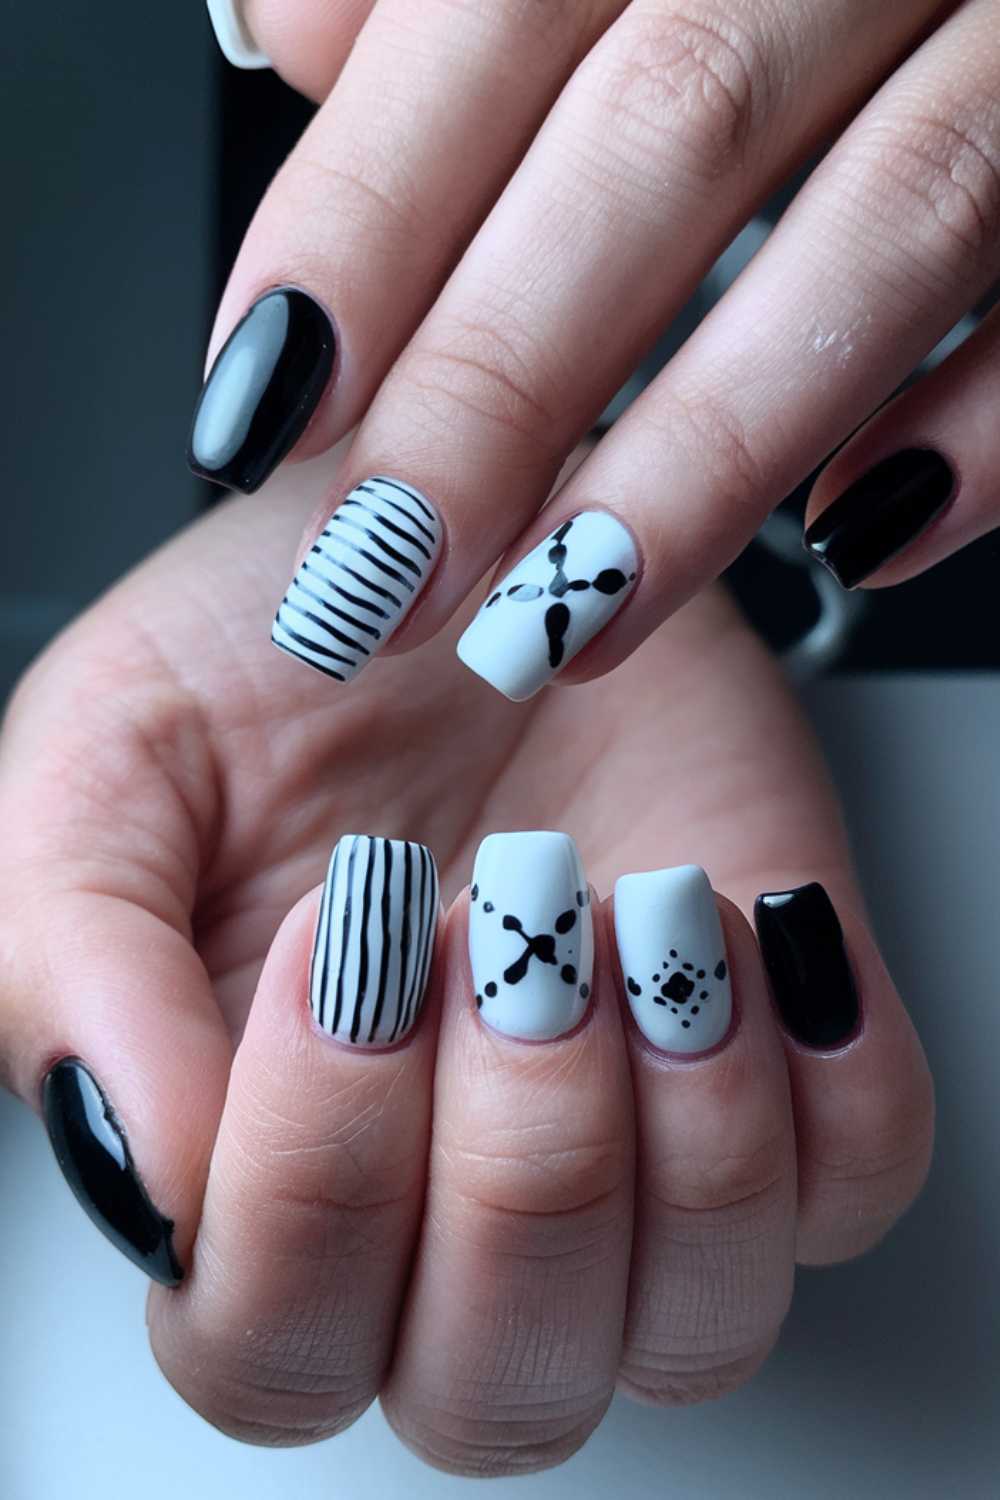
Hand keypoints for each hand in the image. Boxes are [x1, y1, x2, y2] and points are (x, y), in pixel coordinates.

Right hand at [0, 457, 930, 1470]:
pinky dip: (831, 1074)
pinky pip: (855, 1182)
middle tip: (501, 919)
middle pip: (496, 1386)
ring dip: (680, 1128)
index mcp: (257, 1174)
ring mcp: (634, 1161)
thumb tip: (153, 1170)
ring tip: (636, 912)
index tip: (340, 938)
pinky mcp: (781, 1074)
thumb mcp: (108, 762)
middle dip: (515, 1159)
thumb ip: (75, 967)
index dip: (312, 1178)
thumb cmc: (280, 660)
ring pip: (696, 1328)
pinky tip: (748, 925)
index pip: (272, 1344)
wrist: (469, 543)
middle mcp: (447, 1214)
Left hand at [192, 0, 998, 700]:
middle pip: (668, 130)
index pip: (496, 5)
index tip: (267, 400)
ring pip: (894, 213)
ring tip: (570, 612)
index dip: (365, 217)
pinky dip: (979, 428)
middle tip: (388, 565)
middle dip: (503, 380)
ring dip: (710, 455)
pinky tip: (854, 537)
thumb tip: (290, 34)